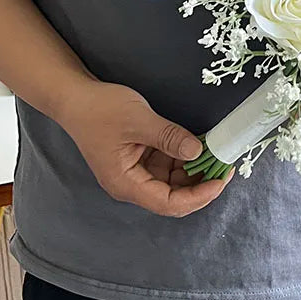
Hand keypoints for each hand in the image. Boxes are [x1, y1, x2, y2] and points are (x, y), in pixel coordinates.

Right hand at [57, 78, 232, 216]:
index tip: (221, 180)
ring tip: (216, 153)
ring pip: (173, 181)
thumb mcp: (139, 120)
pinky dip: (184, 158)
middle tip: (225, 165)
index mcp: (126, 184)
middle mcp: (131, 184)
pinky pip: (168, 166)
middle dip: (201, 183)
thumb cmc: (100, 109)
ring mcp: (136, 173)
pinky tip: (200, 145)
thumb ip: (170, 137)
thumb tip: (198, 151)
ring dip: (195, 170)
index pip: (169, 203)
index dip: (199, 196)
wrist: (75, 96)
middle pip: (174, 196)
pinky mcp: (140, 160)